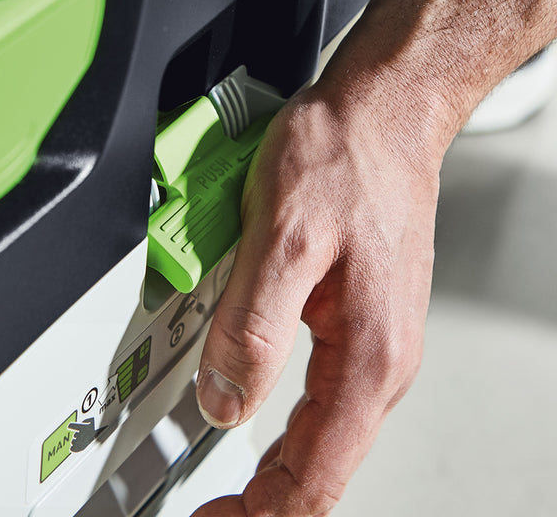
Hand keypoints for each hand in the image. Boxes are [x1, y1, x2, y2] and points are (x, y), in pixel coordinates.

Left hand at [192, 80, 440, 515]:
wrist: (381, 113)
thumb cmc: (344, 158)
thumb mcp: (280, 238)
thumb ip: (249, 327)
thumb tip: (222, 401)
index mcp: (367, 355)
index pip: (314, 475)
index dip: (261, 513)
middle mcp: (377, 359)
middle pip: (318, 464)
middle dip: (263, 498)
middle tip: (211, 508)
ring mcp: (369, 338)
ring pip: (316, 430)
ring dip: (268, 458)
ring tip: (221, 471)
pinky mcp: (352, 314)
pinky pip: (316, 388)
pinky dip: (278, 413)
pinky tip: (248, 406)